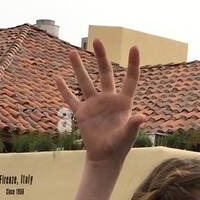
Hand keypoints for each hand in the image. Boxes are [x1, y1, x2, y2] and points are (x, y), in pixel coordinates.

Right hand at [54, 40, 143, 166]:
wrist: (105, 158)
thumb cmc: (119, 147)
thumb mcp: (127, 135)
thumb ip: (133, 125)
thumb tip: (142, 117)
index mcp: (123, 102)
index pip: (130, 79)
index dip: (133, 64)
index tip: (134, 47)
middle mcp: (108, 99)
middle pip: (105, 73)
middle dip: (101, 57)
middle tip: (97, 41)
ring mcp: (94, 105)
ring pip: (85, 82)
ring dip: (78, 68)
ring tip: (72, 52)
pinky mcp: (82, 113)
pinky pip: (71, 99)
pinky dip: (64, 90)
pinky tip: (57, 78)